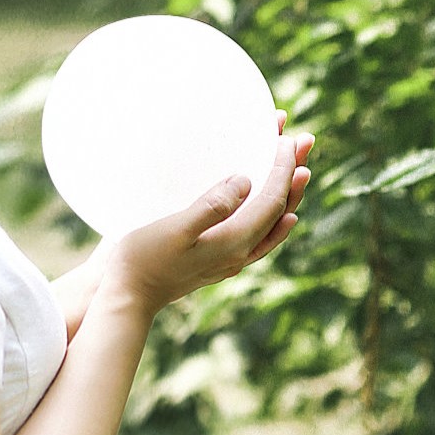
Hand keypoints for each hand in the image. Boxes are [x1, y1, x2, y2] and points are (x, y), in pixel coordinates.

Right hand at [93, 110, 312, 318]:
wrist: (129, 297)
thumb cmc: (144, 258)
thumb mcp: (175, 228)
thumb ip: (212, 206)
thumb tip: (246, 181)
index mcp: (235, 241)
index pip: (272, 199)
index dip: (283, 167)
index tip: (286, 137)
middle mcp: (241, 252)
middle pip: (281, 210)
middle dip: (294, 173)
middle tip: (306, 140)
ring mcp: (233, 259)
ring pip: (275, 224)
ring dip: (289, 193)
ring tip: (299, 168)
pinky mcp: (221, 260)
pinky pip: (262, 236)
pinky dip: (276, 218)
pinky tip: (281, 217)